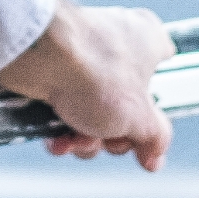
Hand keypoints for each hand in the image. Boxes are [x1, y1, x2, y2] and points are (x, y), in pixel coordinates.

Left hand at [0, 0, 173, 169]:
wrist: (37, 57)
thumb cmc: (94, 72)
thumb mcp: (140, 117)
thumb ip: (154, 138)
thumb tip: (155, 155)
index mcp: (147, 42)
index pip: (162, 71)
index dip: (156, 106)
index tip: (148, 133)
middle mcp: (115, 44)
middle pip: (124, 105)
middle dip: (114, 135)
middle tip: (109, 139)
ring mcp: (81, 57)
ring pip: (91, 113)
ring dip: (85, 138)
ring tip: (77, 137)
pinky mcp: (49, 69)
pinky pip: (61, 109)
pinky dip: (60, 130)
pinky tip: (57, 139)